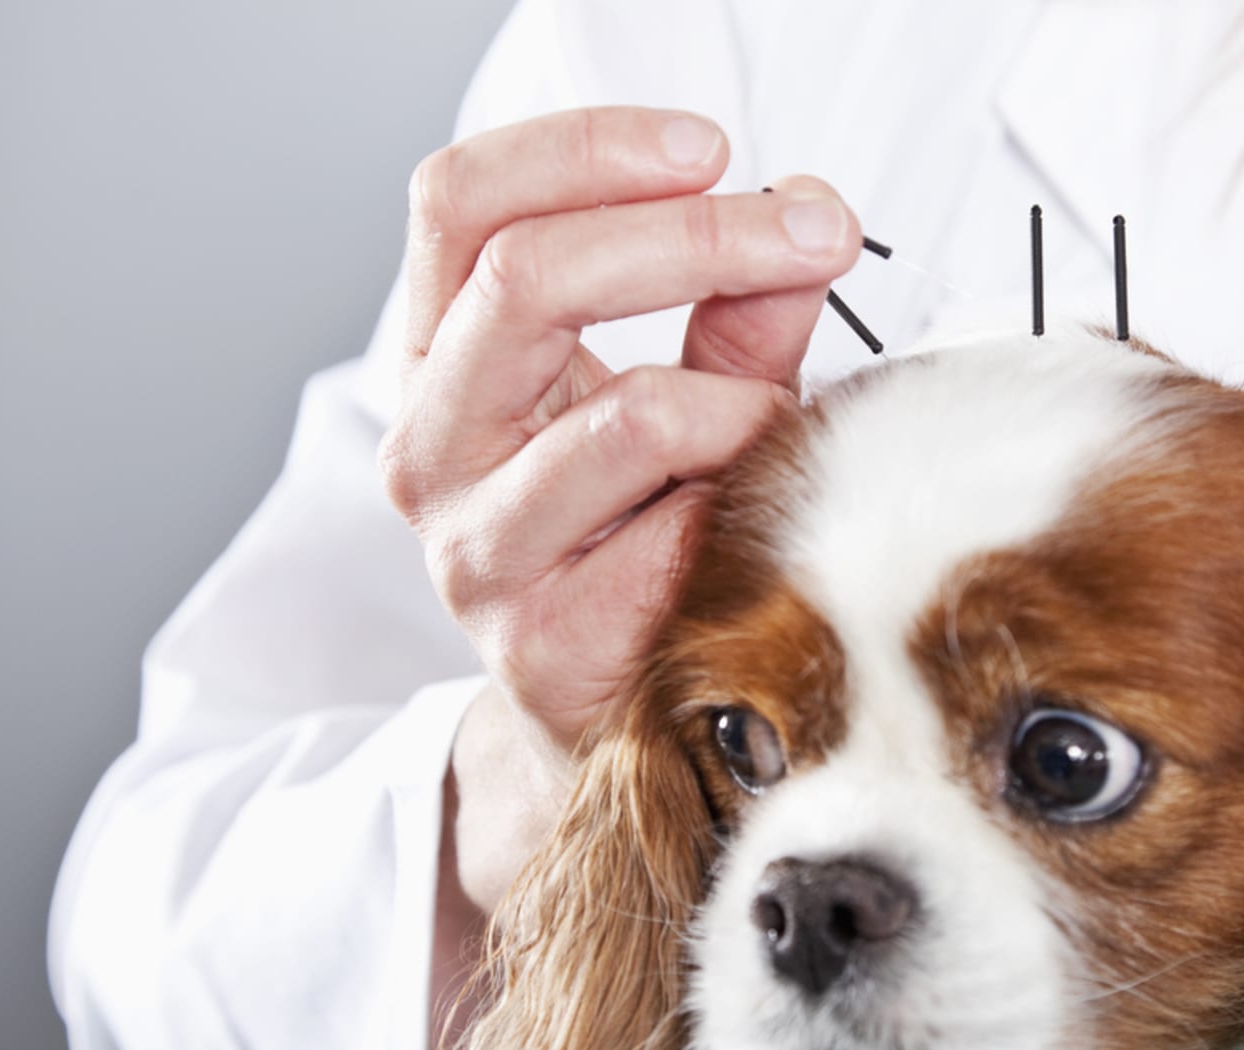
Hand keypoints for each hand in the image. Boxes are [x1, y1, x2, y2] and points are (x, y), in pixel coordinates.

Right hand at [378, 107, 860, 913]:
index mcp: (441, 357)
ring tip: (781, 427)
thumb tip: (810, 215)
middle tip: (814, 231)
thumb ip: (736, 309)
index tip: (708, 148)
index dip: (581, 150)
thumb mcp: (680, 391)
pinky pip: (677, 535)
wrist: (603, 708)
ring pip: (628, 414)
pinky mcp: (540, 642)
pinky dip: (747, 506)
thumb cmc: (638, 530)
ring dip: (744, 403)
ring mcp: (474, 550)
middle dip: (696, 237)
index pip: (460, 204)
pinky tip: (762, 519)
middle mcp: (429, 446)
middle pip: (524, 277)